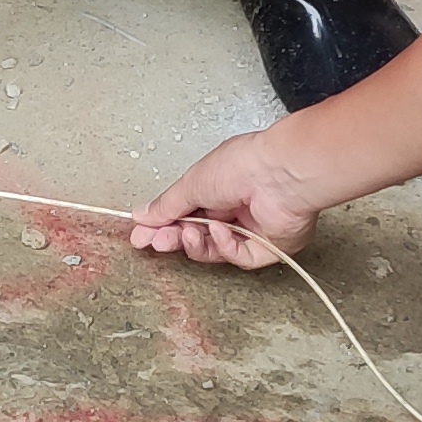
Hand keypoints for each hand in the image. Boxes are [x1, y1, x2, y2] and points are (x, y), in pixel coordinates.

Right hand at [128, 128, 333, 268]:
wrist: (280, 174)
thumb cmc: (244, 164)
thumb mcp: (192, 183)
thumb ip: (166, 205)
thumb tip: (143, 215)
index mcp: (217, 186)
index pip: (183, 213)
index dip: (161, 225)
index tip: (141, 235)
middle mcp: (234, 207)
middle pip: (196, 234)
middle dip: (174, 237)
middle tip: (157, 241)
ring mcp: (251, 228)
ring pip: (215, 249)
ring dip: (197, 243)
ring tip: (188, 234)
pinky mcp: (267, 246)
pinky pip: (239, 256)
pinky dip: (226, 246)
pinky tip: (222, 230)